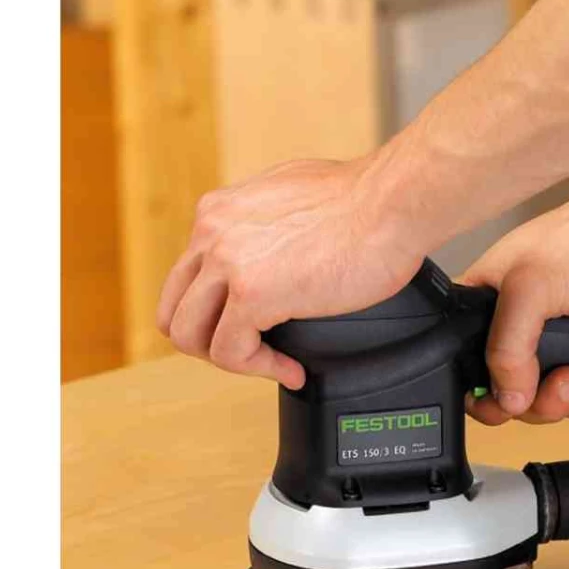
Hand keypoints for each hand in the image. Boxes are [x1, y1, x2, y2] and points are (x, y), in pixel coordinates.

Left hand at [156, 158, 420, 388]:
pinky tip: (292, 368)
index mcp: (218, 212)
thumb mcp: (292, 199)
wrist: (393, 203)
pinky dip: (261, 369)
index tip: (258, 324)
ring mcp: (227, 262)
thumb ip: (265, 225)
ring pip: (189, 336)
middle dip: (211, 340)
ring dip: (232, 358)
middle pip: (175, 311)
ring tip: (273, 362)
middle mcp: (212, 232)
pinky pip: (230, 352)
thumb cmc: (365, 201)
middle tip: (254, 351)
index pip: (186, 279)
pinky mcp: (251, 293)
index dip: (218, 312)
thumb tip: (272, 252)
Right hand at [461, 178, 568, 424]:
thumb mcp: (530, 290)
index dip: (489, 397)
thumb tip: (507, 400)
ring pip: (566, 403)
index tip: (513, 402)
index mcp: (489, 308)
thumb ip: (507, 349)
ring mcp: (564, 344)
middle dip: (553, 398)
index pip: (471, 370)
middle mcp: (523, 329)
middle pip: (521, 399)